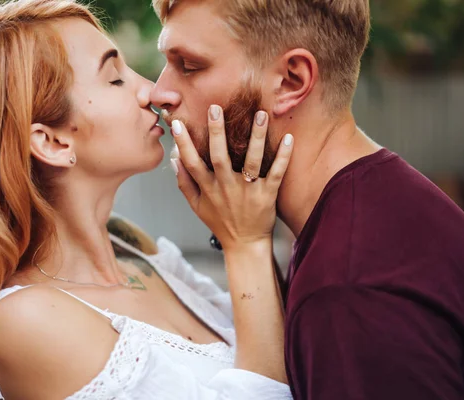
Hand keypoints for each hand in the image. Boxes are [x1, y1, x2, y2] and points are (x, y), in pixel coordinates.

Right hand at [170, 105, 292, 251]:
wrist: (245, 245)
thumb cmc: (220, 222)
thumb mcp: (197, 206)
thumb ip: (184, 183)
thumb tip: (175, 158)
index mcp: (208, 188)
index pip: (192, 163)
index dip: (183, 144)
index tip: (177, 124)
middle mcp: (226, 188)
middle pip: (219, 156)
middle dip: (216, 132)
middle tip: (215, 108)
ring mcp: (248, 191)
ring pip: (251, 161)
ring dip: (256, 137)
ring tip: (260, 114)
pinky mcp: (267, 195)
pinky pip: (276, 173)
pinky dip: (283, 157)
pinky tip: (288, 139)